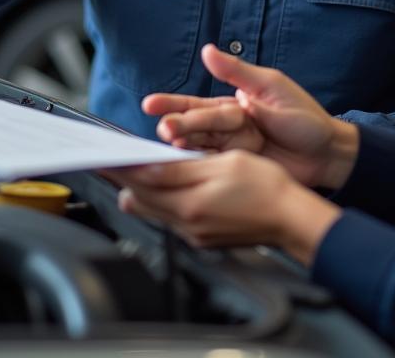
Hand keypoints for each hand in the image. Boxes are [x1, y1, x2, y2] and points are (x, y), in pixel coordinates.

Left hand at [114, 151, 340, 263]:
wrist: (292, 218)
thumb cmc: (266, 187)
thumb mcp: (222, 164)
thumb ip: (181, 168)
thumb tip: (147, 167)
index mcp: (190, 204)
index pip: (141, 184)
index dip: (119, 169)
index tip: (102, 156)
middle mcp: (188, 224)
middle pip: (141, 201)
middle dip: (126, 179)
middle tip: (115, 160)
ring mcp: (195, 234)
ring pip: (154, 211)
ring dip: (144, 190)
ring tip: (140, 169)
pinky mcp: (203, 238)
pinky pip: (172, 217)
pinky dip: (164, 200)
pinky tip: (169, 187)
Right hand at [142, 44, 358, 190]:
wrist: (329, 154)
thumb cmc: (305, 117)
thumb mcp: (272, 87)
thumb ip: (238, 72)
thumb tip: (208, 50)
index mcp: (234, 105)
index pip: (198, 104)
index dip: (173, 104)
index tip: (149, 104)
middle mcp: (228, 127)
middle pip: (195, 127)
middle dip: (177, 126)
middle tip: (163, 130)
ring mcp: (233, 150)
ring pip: (201, 147)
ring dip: (184, 147)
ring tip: (169, 146)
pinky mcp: (240, 170)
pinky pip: (214, 168)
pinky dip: (198, 167)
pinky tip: (183, 167)